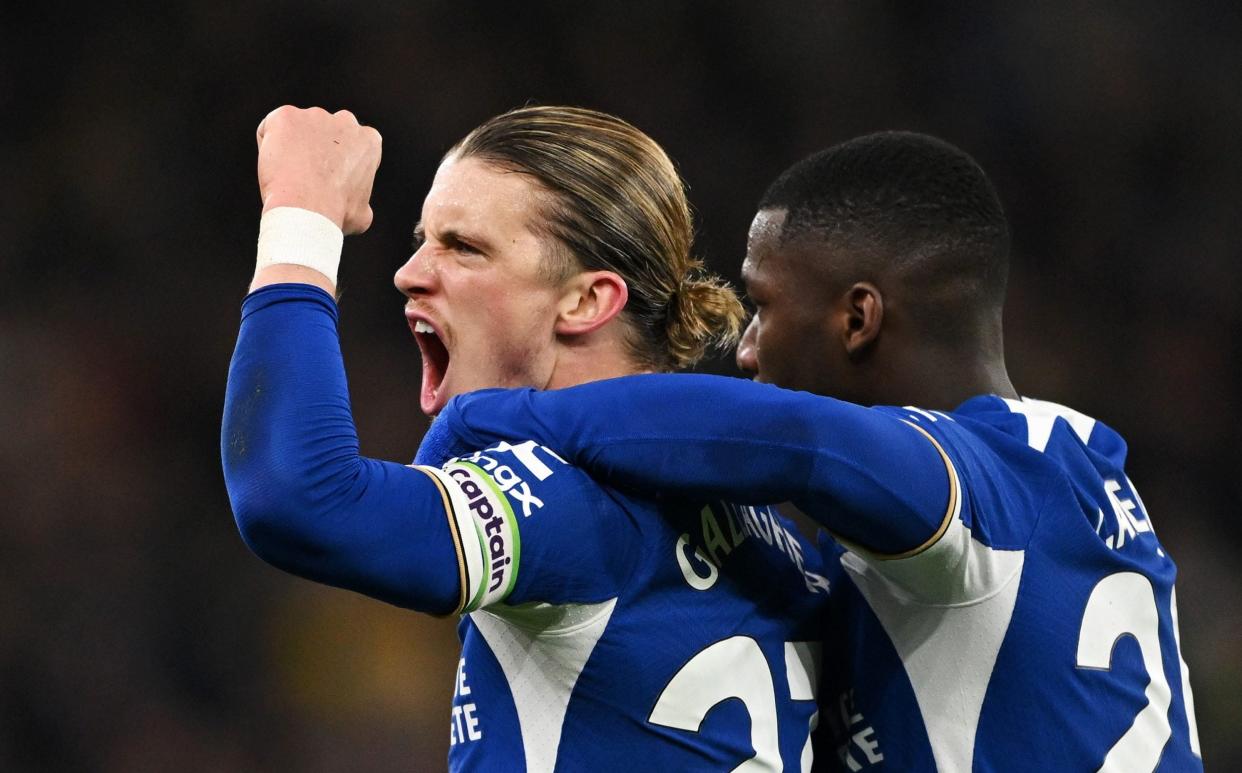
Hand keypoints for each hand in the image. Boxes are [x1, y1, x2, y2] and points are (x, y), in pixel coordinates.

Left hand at [256, 105, 381, 234]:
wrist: (307, 209)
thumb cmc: (335, 213)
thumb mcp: (362, 212)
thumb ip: (359, 196)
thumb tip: (357, 206)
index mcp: (368, 141)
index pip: (350, 144)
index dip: (337, 162)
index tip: (327, 179)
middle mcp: (345, 121)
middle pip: (324, 130)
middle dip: (316, 147)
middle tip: (306, 175)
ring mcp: (315, 116)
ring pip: (297, 130)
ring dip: (291, 148)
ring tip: (289, 176)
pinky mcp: (287, 116)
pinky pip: (271, 128)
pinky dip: (267, 146)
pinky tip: (274, 168)